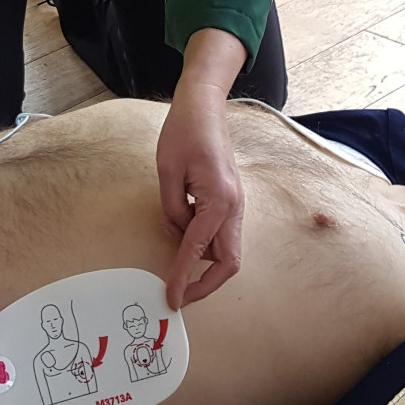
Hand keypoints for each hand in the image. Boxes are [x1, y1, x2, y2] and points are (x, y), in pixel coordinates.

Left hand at [156, 28, 247, 310]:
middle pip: (228, 262)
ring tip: (177, 269)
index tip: (171, 298)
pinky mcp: (230, 200)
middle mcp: (234, 206)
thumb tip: (177, 236)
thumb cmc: (184, 132)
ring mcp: (236, 204)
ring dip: (205, 264)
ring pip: (227, 250)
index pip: (198, 250)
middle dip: (206, 285)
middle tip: (180, 296)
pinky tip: (184, 242)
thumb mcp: (167, 173)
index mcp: (219, 200)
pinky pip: (222, 234)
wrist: (204, 106)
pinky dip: (205, 246)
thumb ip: (171, 211)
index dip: (183, 277)